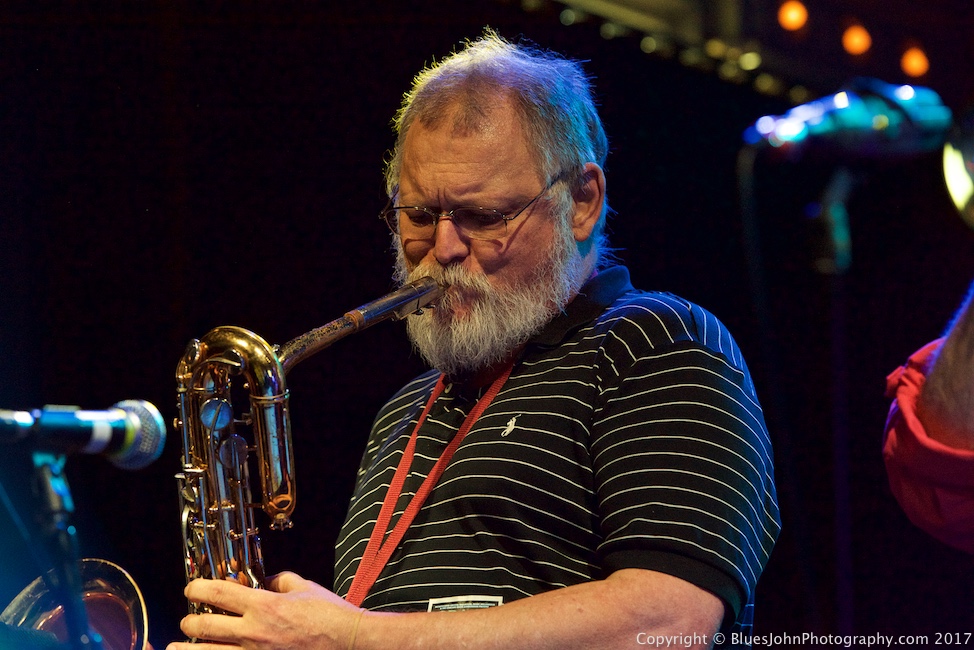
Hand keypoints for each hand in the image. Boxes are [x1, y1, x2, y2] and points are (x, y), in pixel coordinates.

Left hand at [166, 572, 363, 649]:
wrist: (349, 642)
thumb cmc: (329, 615)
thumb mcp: (304, 587)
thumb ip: (278, 580)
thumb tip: (264, 581)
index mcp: (264, 606)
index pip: (218, 594)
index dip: (197, 588)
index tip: (192, 588)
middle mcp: (254, 633)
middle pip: (204, 627)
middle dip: (189, 622)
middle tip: (188, 620)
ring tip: (177, 647)